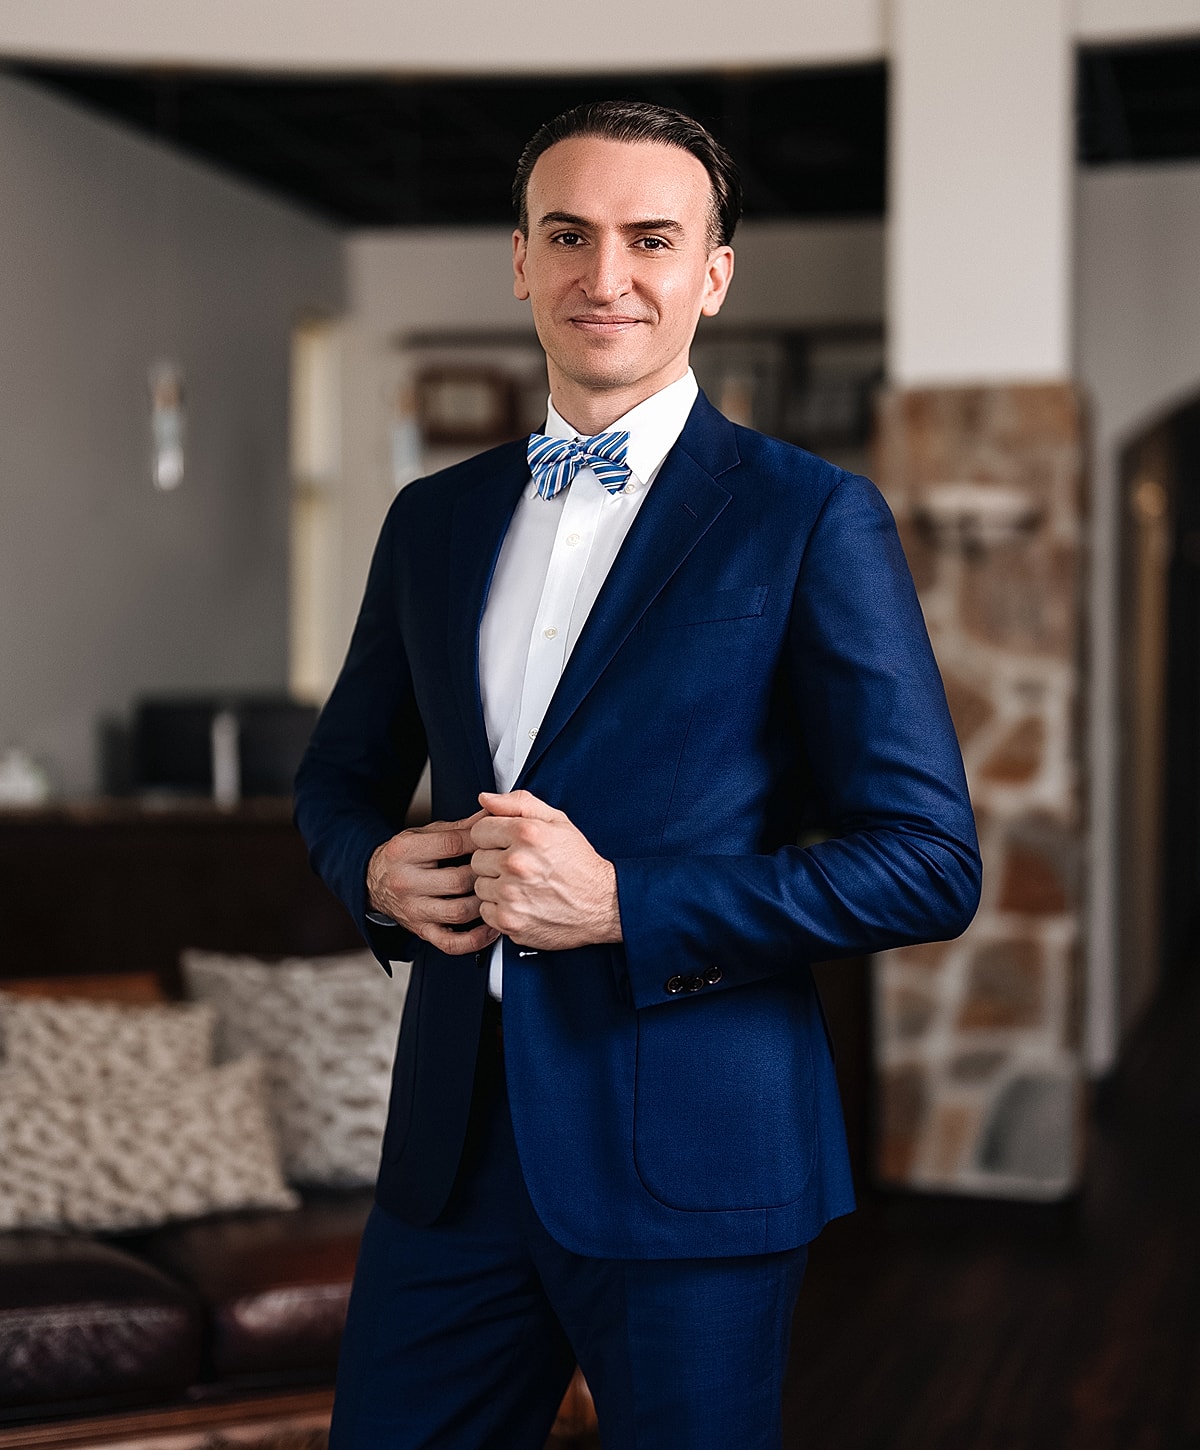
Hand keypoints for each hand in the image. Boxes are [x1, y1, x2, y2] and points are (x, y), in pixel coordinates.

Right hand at [367, 812, 499, 955]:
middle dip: (486, 874)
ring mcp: (413, 910)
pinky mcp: (420, 931)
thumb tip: (491, 817)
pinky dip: (476, 939)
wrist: (373, 882)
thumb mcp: (425, 833)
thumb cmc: (403, 856)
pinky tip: (490, 926)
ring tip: (498, 895)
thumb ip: (460, 827)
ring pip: (459, 912)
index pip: (452, 844)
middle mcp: (406, 882)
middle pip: (458, 881)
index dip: (481, 842)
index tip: (498, 841)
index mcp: (405, 851)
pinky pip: (451, 943)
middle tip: (502, 870)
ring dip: (485, 904)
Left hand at [470, 790, 622, 949]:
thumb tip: (486, 799)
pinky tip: (522, 903)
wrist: (602, 904)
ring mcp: (511, 894)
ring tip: (522, 886)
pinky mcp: (510, 921)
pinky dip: (500, 909)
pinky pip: (485, 911)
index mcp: (526, 834)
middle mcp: (517, 863)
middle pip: (476, 859)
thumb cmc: (580, 864)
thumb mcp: (557, 821)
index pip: (479, 830)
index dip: (493, 837)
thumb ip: (519, 804)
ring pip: (479, 886)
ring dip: (496, 886)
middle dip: (494, 862)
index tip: (507, 845)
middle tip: (520, 867)